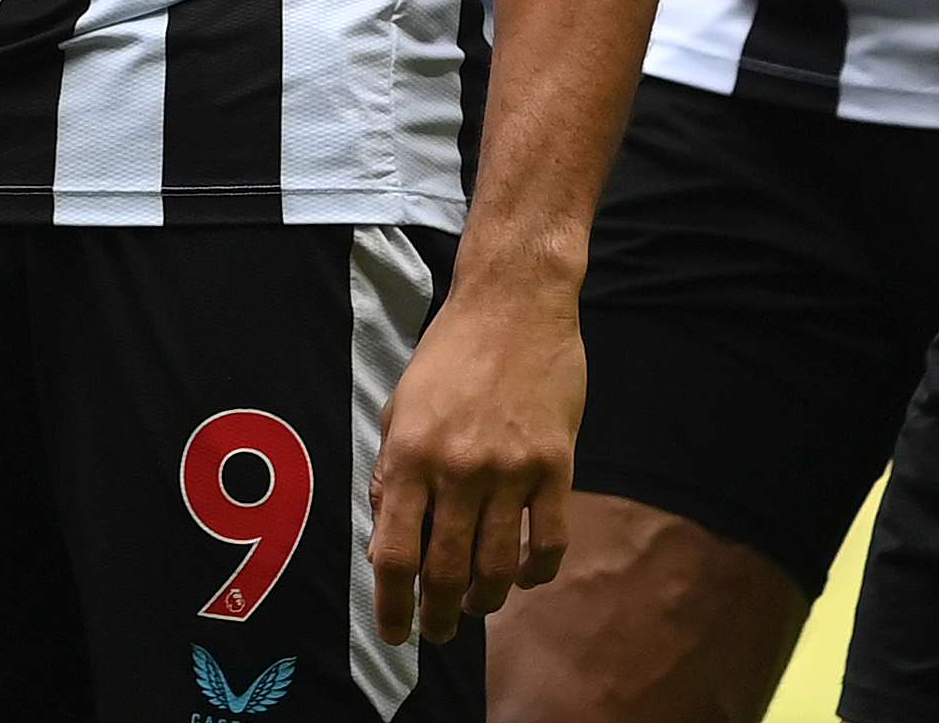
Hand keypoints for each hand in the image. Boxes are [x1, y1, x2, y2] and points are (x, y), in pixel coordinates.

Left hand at [370, 276, 579, 643]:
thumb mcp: (400, 407)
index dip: (391, 606)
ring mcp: (510, 470)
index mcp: (411, 454)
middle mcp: (458, 469)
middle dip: (438, 616)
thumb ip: (392, 474)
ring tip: (476, 605)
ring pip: (497, 567)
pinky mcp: (556, 465)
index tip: (393, 633)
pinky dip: (535, 573)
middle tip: (437, 630)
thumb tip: (383, 538)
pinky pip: (548, 542)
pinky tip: (523, 575)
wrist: (514, 304)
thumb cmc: (450, 353)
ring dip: (484, 601)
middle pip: (445, 573)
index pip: (393, 554)